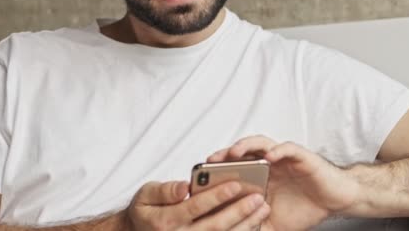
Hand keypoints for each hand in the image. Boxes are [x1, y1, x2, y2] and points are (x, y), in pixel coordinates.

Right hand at [127, 180, 270, 229]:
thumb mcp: (146, 195)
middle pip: (214, 225)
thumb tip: (184, 187)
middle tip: (258, 196)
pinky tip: (255, 223)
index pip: (195, 207)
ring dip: (246, 224)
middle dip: (239, 211)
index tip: (236, 184)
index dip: (216, 196)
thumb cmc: (146, 211)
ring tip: (263, 208)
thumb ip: (164, 191)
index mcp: (165, 221)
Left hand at [208, 136, 358, 230]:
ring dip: (246, 146)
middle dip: (224, 155)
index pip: (235, 168)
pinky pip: (287, 149)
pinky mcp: (301, 156)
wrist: (335, 199)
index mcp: (261, 177)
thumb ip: (255, 225)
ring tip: (233, 153)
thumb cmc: (306, 208)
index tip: (200, 178)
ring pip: (261, 144)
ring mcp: (284, 158)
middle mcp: (269, 164)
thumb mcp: (274, 224)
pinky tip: (269, 158)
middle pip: (243, 153)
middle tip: (209, 161)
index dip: (218, 171)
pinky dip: (278, 151)